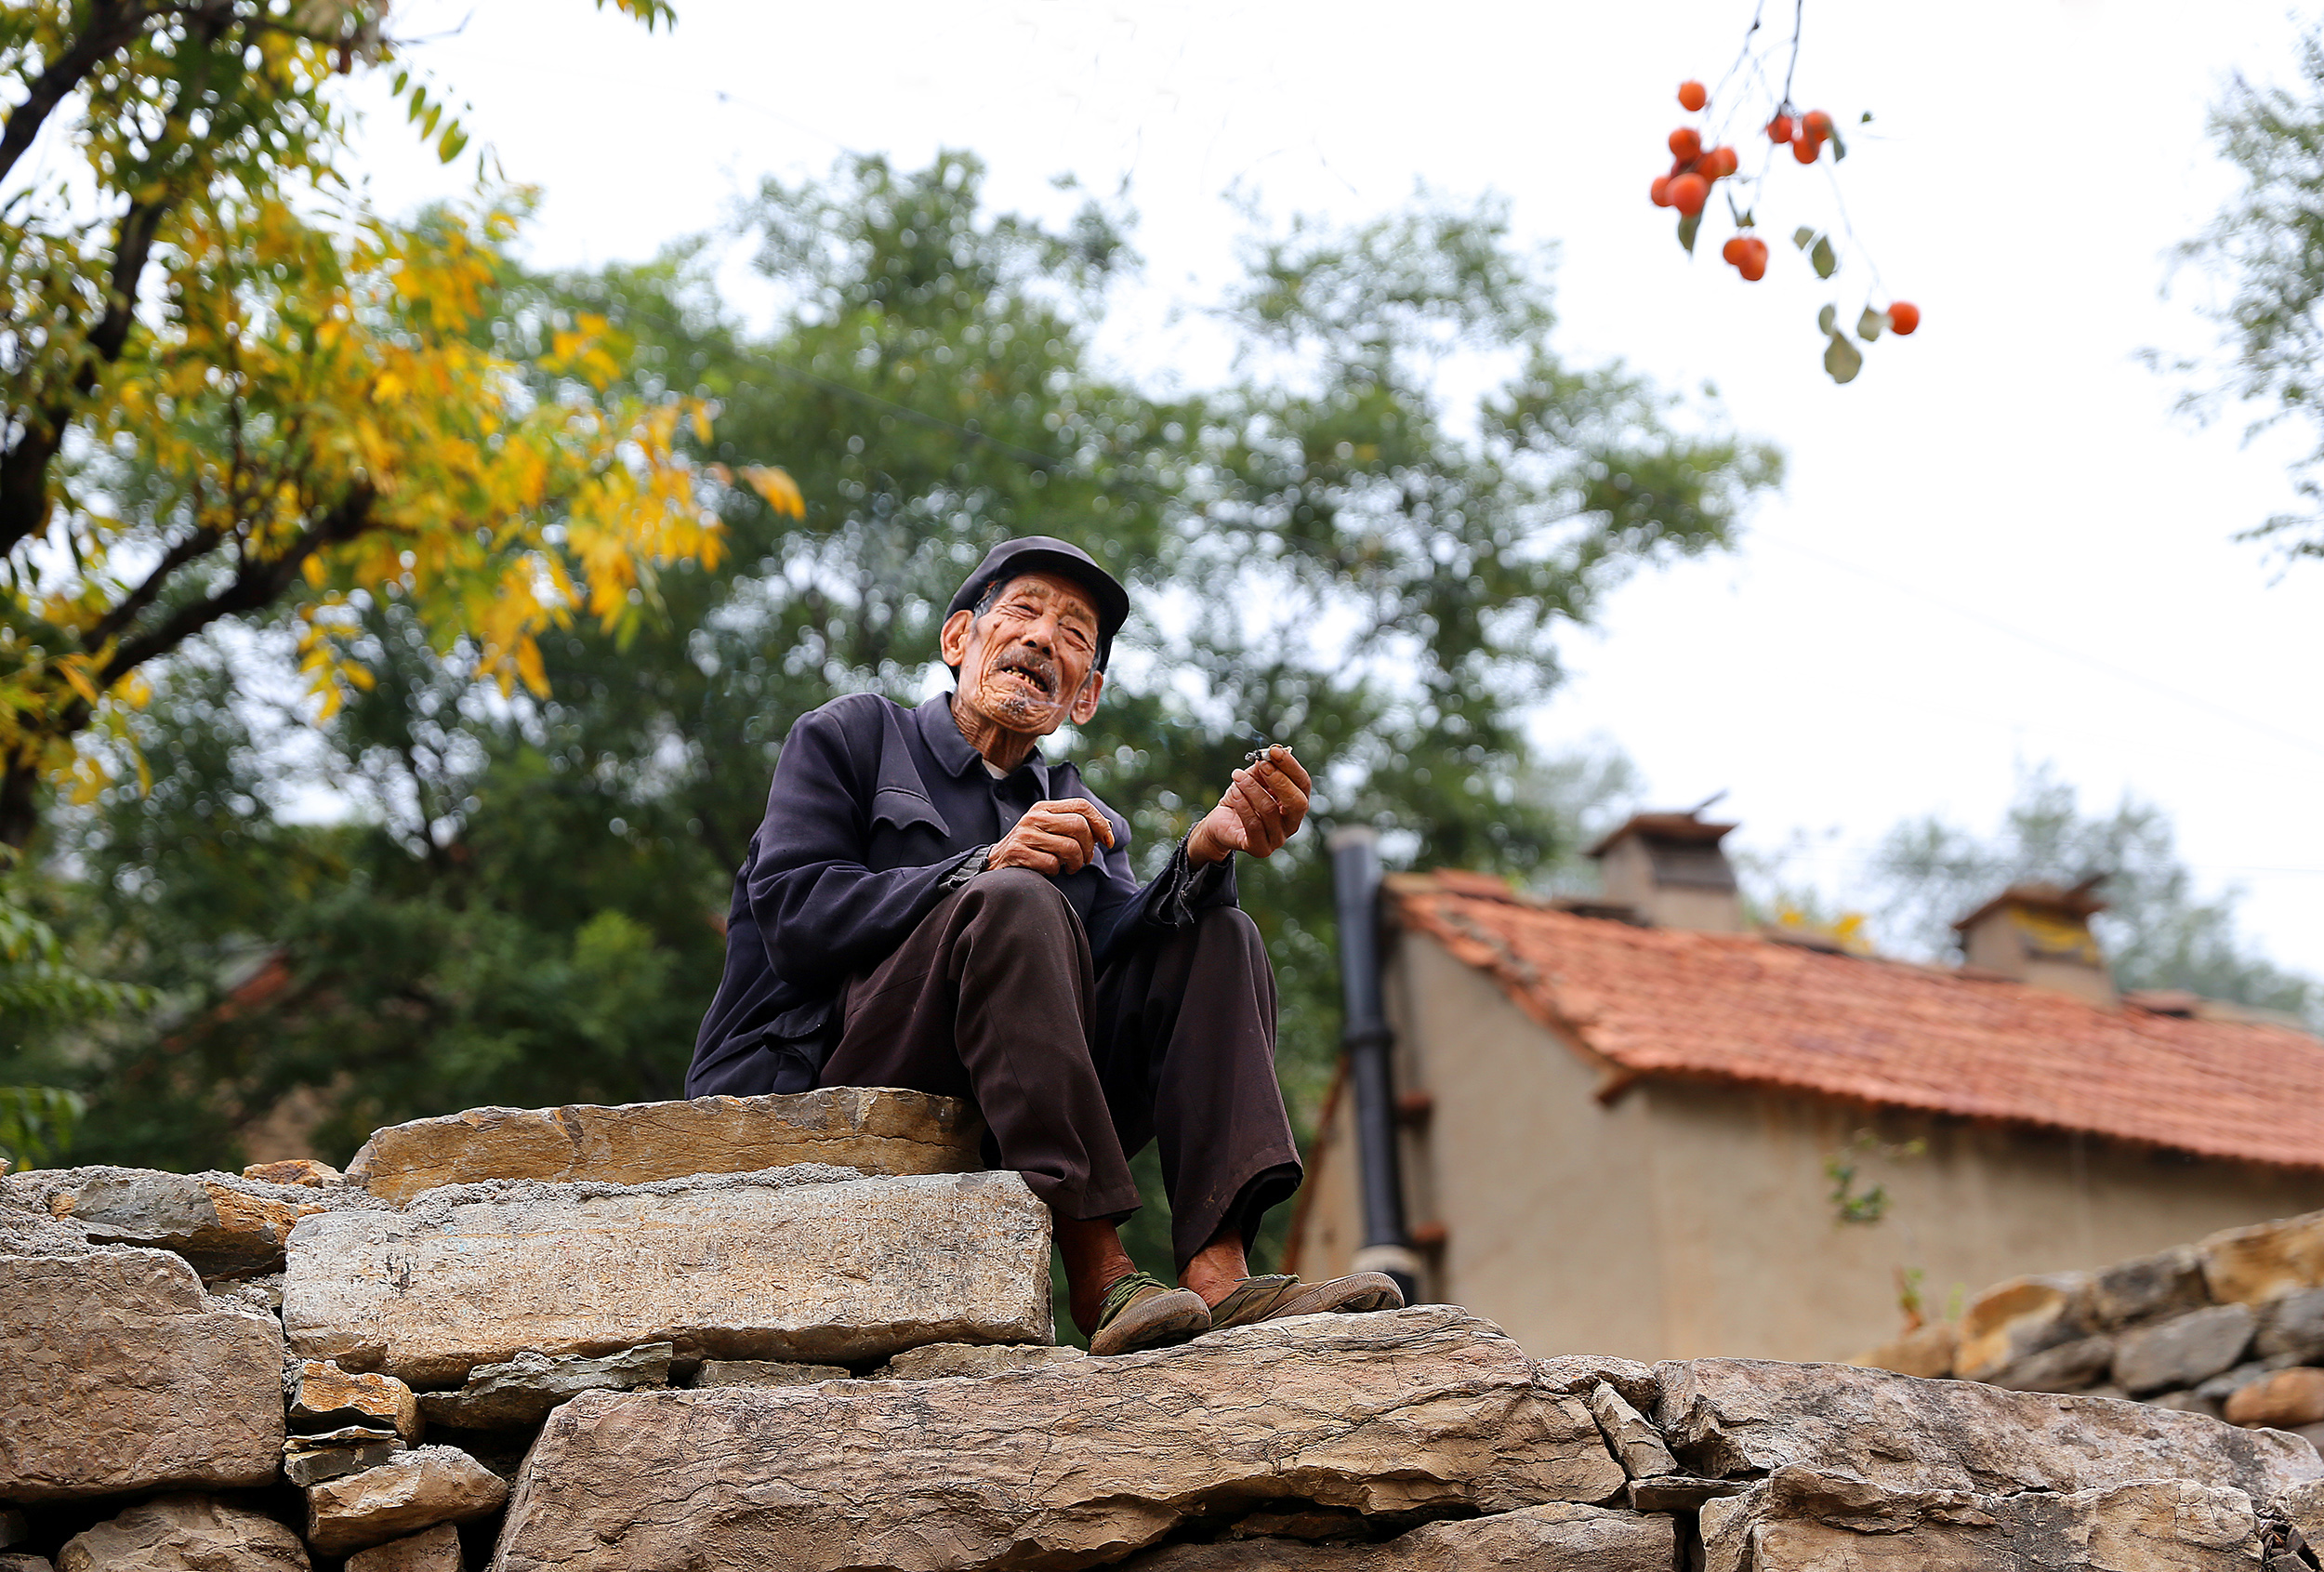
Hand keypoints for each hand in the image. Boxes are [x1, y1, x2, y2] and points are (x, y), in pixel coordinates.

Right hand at [988, 798, 1116, 876]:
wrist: (996, 863)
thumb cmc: (1032, 849)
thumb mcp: (1051, 831)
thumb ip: (1075, 827)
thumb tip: (1107, 829)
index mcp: (1045, 807)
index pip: (1082, 805)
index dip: (1100, 823)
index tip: (1108, 842)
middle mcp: (1035, 816)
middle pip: (1079, 826)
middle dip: (1089, 848)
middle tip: (1084, 860)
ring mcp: (1025, 834)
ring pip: (1069, 847)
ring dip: (1075, 863)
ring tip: (1069, 867)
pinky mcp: (1017, 852)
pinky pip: (1051, 864)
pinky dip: (1055, 872)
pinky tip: (1049, 871)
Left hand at [1187, 746, 1311, 865]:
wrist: (1220, 823)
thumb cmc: (1242, 799)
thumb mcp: (1254, 779)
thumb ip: (1264, 768)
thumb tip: (1270, 755)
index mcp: (1296, 804)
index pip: (1303, 784)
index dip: (1291, 766)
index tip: (1274, 751)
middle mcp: (1292, 823)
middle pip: (1297, 803)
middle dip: (1279, 781)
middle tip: (1262, 765)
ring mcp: (1278, 839)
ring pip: (1270, 810)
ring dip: (1252, 789)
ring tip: (1237, 776)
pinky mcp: (1260, 848)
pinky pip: (1253, 824)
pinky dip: (1242, 804)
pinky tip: (1234, 792)